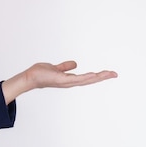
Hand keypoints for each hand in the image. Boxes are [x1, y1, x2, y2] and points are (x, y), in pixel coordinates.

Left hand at [2, 61, 117, 103]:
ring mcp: (67, 82)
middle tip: (115, 74)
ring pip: (86, 80)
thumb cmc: (40, 74)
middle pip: (89, 80)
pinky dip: (87, 77)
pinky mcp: (62, 80)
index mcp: (69, 79)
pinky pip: (77, 79)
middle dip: (102, 77)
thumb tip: (75, 64)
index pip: (86, 78)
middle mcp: (70, 82)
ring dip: (98, 77)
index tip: (108, 73)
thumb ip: (65, 67)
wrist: (29, 77)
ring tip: (110, 74)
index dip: (97, 76)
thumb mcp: (56, 68)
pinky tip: (95, 75)